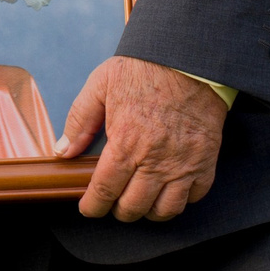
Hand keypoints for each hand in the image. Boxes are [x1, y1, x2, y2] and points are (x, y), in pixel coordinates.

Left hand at [59, 56, 227, 221]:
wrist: (189, 58)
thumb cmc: (144, 69)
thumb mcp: (101, 85)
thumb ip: (79, 119)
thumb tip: (64, 149)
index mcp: (126, 143)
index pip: (105, 191)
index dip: (93, 206)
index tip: (89, 208)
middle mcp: (155, 161)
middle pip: (133, 207)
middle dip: (118, 210)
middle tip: (114, 201)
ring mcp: (183, 165)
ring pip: (165, 211)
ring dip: (149, 211)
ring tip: (141, 199)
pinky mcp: (206, 162)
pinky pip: (194, 197)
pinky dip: (180, 200)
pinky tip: (168, 189)